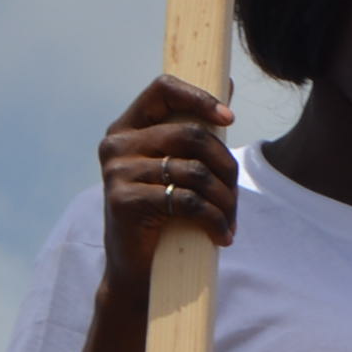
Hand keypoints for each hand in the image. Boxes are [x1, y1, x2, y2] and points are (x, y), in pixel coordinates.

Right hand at [93, 75, 238, 284]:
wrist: (135, 267)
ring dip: (224, 200)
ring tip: (230, 221)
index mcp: (127, 128)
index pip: (163, 89)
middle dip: (226, 167)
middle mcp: (116, 144)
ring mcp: (117, 172)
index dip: (200, 98)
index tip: (229, 118)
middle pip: (192, 135)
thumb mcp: (178, 166)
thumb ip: (197, 128)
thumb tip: (231, 83)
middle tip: (235, 196)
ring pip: (195, 172)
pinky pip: (188, 201)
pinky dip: (214, 219)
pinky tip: (222, 235)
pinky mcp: (124, 201)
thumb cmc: (162, 212)